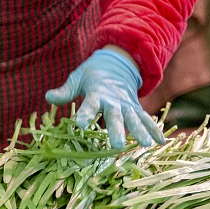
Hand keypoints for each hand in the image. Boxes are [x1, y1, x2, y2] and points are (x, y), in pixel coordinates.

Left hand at [45, 48, 164, 148]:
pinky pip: (146, 119)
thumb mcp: (76, 79)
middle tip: (118, 145)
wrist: (116, 64)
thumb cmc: (92, 76)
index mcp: (97, 93)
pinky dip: (154, 129)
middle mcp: (113, 100)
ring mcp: (126, 105)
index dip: (85, 113)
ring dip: (140, 131)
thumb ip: (65, 91)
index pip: (90, 104)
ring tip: (145, 145)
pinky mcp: (135, 108)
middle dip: (117, 129)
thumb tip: (48, 98)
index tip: (79, 124)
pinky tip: (161, 142)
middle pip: (115, 115)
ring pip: (134, 118)